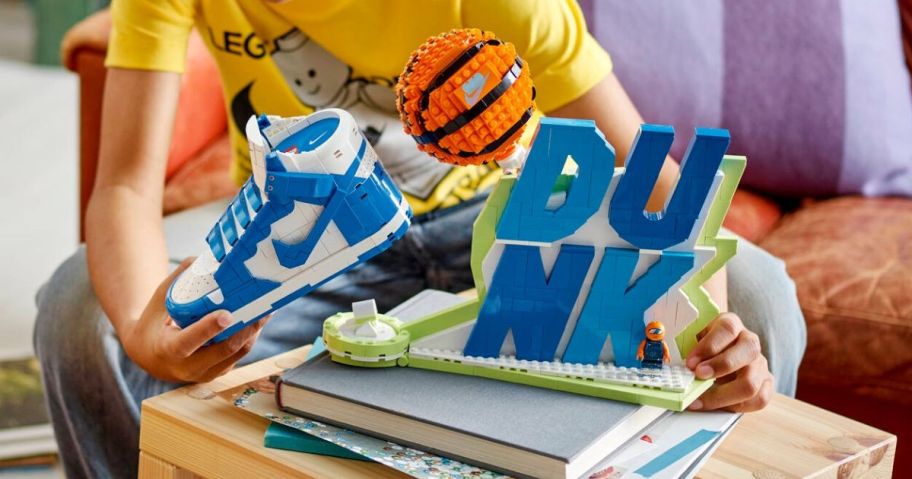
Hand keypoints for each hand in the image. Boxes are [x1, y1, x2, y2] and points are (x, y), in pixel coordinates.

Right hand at [121, 259, 268, 382]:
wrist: (151, 358)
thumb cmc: (154, 325)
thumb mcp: (158, 302)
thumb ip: (176, 281)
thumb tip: (198, 258)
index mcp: (168, 349)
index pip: (189, 341)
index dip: (209, 328)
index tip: (227, 314)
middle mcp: (188, 367)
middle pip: (224, 350)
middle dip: (246, 328)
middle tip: (261, 307)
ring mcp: (206, 373)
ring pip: (237, 353)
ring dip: (254, 331)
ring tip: (267, 309)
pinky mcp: (219, 371)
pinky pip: (239, 355)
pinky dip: (250, 336)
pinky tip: (260, 318)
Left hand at [685, 313, 772, 411]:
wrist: (719, 351)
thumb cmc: (702, 346)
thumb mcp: (691, 338)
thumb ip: (682, 346)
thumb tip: (666, 360)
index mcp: (731, 324)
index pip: (727, 329)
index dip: (709, 346)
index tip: (690, 362)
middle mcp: (749, 342)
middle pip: (748, 350)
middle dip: (721, 366)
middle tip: (697, 376)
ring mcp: (760, 364)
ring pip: (752, 382)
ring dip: (723, 394)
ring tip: (701, 399)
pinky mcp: (765, 383)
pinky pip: (759, 399)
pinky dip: (735, 406)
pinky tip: (717, 405)